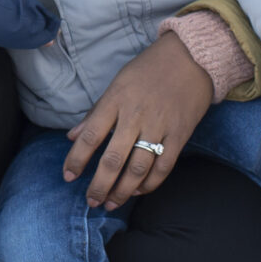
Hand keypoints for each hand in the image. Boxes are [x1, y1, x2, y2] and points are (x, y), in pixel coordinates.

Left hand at [66, 33, 213, 209]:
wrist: (192, 57)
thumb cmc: (149, 69)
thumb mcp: (117, 83)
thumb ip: (95, 112)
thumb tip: (72, 136)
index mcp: (115, 100)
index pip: (90, 136)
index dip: (76, 159)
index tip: (68, 176)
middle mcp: (135, 116)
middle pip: (113, 159)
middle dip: (99, 185)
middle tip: (91, 201)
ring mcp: (159, 127)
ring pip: (138, 168)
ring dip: (122, 190)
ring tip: (111, 203)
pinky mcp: (179, 135)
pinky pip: (163, 167)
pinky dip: (150, 183)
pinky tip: (137, 191)